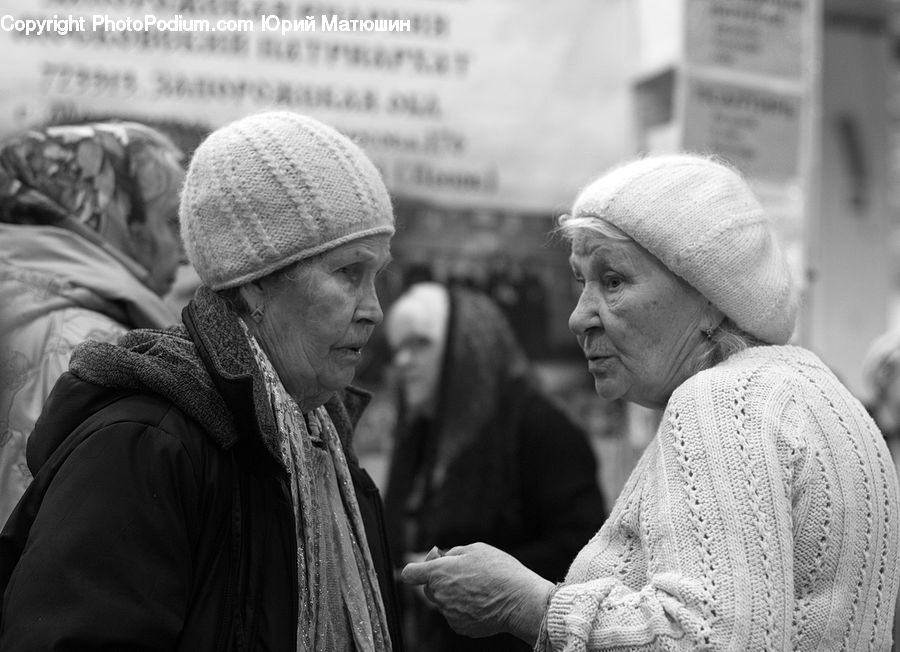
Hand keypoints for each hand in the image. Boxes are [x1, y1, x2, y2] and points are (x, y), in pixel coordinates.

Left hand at [400, 542, 553, 643]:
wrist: (519, 600)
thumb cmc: (500, 571)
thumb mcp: (475, 549)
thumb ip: (452, 553)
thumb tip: (441, 558)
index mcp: (440, 573)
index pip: (410, 573)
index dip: (416, 570)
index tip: (423, 569)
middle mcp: (440, 595)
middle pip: (429, 589)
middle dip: (441, 582)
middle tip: (465, 575)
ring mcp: (449, 613)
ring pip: (444, 602)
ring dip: (455, 595)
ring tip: (479, 589)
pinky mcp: (460, 627)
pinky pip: (455, 615)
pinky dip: (464, 610)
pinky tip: (482, 603)